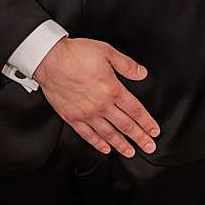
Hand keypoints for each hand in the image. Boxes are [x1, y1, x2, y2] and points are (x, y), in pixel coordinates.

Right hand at [33, 37, 158, 156]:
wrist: (50, 60)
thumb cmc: (77, 54)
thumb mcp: (108, 52)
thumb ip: (127, 65)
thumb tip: (142, 73)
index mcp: (112, 89)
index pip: (135, 110)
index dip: (146, 122)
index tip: (154, 131)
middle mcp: (101, 105)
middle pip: (125, 125)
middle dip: (139, 138)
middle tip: (149, 147)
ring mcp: (86, 113)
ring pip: (108, 134)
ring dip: (121, 144)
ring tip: (130, 152)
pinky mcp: (72, 117)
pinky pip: (87, 135)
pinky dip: (97, 143)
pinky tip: (105, 148)